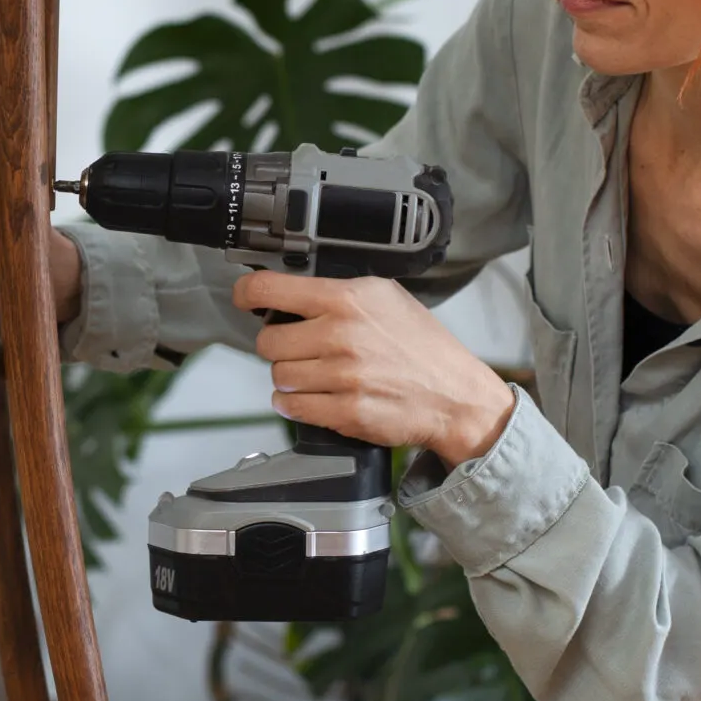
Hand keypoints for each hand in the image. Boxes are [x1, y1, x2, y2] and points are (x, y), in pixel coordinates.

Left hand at [238, 271, 514, 464]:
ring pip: (278, 376)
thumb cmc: (423, 347)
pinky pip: (291, 407)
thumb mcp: (386, 299)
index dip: (248, 293)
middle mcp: (341, 334)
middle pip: (267, 341)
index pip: (270, 289)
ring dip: (290, 378)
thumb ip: (338, 293)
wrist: (455, 396)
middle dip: (278, 346)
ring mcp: (342, 376)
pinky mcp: (344, 412)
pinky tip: (316, 396)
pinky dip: (295, 404)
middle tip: (301, 348)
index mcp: (348, 299)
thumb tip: (290, 293)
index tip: (245, 298)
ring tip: (318, 375)